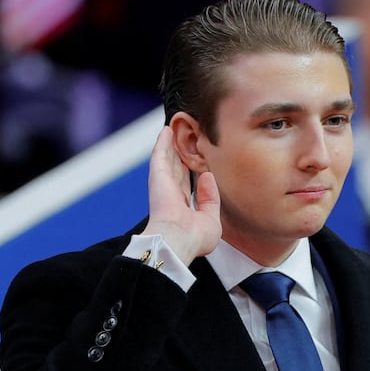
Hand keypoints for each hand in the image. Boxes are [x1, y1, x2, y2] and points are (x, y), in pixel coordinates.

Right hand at [143, 125, 220, 266]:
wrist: (178, 241)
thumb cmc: (194, 238)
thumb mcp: (211, 220)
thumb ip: (211, 199)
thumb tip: (207, 176)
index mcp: (182, 209)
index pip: (187, 187)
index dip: (192, 174)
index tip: (197, 162)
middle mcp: (171, 196)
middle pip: (176, 170)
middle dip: (179, 156)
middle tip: (184, 141)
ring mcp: (163, 186)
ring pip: (167, 160)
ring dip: (169, 145)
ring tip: (173, 129)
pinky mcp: (158, 177)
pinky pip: (160, 155)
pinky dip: (162, 142)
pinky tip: (166, 130)